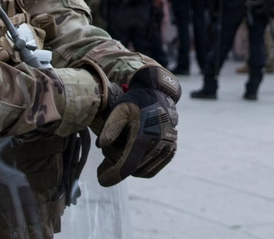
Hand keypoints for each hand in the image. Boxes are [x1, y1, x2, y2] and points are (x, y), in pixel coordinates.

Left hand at [95, 66, 179, 186]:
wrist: (159, 93)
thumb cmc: (136, 101)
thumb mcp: (120, 109)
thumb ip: (110, 127)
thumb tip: (101, 145)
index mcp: (146, 134)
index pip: (129, 164)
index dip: (114, 175)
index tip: (101, 180)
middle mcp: (160, 143)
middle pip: (134, 169)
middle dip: (118, 167)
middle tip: (106, 159)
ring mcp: (168, 147)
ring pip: (144, 171)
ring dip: (130, 168)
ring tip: (119, 155)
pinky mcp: (171, 149)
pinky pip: (153, 169)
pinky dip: (141, 168)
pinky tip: (132, 157)